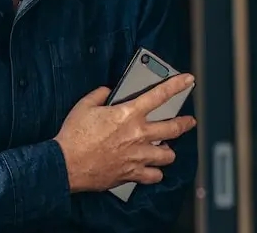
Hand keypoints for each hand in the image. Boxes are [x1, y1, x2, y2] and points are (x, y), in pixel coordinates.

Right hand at [56, 73, 196, 192]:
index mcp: (128, 114)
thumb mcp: (84, 106)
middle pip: (174, 128)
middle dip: (185, 123)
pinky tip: (152, 170)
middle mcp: (139, 135)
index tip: (187, 81)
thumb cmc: (74, 135)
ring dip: (168, 151)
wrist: (67, 164)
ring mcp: (138, 156)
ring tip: (166, 149)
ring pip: (169, 155)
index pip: (159, 95)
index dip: (176, 85)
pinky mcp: (133, 173)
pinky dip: (155, 173)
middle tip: (189, 121)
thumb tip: (107, 91)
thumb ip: (99, 95)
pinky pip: (155, 175)